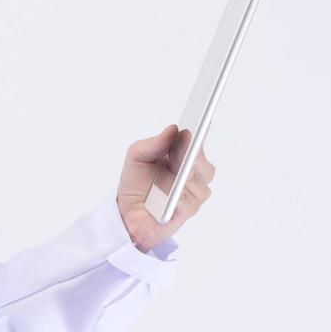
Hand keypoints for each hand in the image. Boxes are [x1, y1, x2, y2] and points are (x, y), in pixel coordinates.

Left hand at [114, 123, 215, 252]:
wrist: (127, 213)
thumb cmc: (136, 182)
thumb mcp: (137, 156)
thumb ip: (154, 143)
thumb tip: (172, 129)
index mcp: (182, 156)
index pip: (197, 140)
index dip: (203, 129)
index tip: (203, 119)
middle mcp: (193, 173)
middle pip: (201, 160)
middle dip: (192, 153)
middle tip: (186, 146)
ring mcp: (193, 192)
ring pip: (200, 180)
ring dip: (187, 174)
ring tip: (178, 168)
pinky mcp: (189, 210)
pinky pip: (190, 201)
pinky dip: (181, 196)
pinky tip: (173, 193)